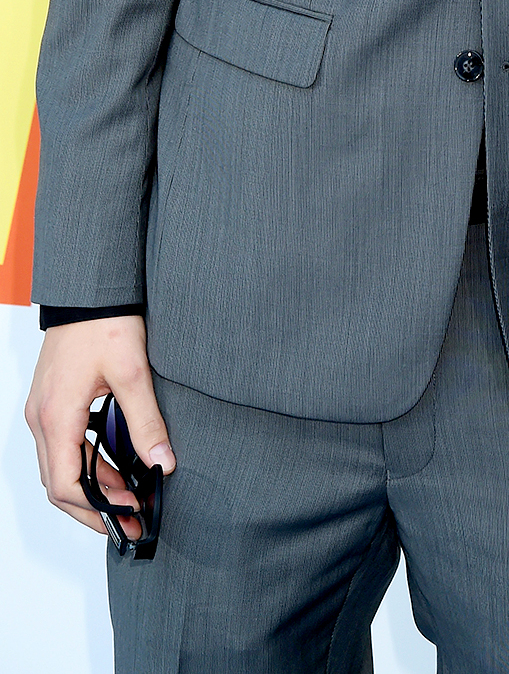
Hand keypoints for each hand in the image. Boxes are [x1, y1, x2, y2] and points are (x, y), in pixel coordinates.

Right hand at [25, 315, 174, 539]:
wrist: (88, 290)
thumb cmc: (105, 322)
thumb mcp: (133, 372)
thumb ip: (146, 421)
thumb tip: (164, 461)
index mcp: (57, 417)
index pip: (67, 486)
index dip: (98, 509)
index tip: (130, 515)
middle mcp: (41, 419)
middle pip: (59, 486)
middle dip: (95, 509)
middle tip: (131, 520)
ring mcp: (42, 412)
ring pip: (59, 468)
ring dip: (91, 489)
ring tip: (129, 498)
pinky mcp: (51, 403)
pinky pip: (62, 448)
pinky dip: (85, 466)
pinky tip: (114, 470)